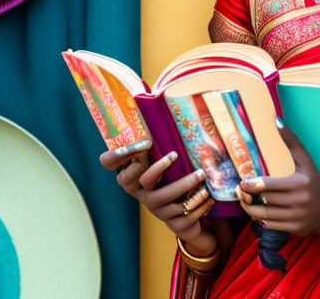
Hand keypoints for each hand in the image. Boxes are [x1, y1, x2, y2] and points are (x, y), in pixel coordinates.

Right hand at [99, 142, 217, 254]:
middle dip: (158, 168)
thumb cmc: (174, 177)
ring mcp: (157, 210)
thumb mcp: (165, 156)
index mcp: (133, 175)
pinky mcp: (174, 224)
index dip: (120, 154)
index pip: (110, 162)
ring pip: (165, 198)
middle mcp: (141, 193)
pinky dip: (200, 204)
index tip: (143, 143)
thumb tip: (156, 95)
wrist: (187, 218)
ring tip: (202, 174)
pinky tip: (210, 195)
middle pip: (142, 181)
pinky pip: (185, 216)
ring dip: (185, 184)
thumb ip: (159, 134)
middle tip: (174, 155)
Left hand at [236, 121, 319, 236]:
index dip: (253, 185)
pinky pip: (270, 225)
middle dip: (248, 197)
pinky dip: (261, 219)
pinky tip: (257, 211)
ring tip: (245, 201)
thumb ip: (291, 141)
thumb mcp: (306, 161)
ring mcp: (298, 217)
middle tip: (239, 191)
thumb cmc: (313, 181)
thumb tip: (276, 120)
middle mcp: (300, 201)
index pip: (270, 186)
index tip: (242, 183)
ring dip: (250, 209)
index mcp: (301, 183)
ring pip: (265, 215)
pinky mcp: (295, 230)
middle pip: (265, 200)